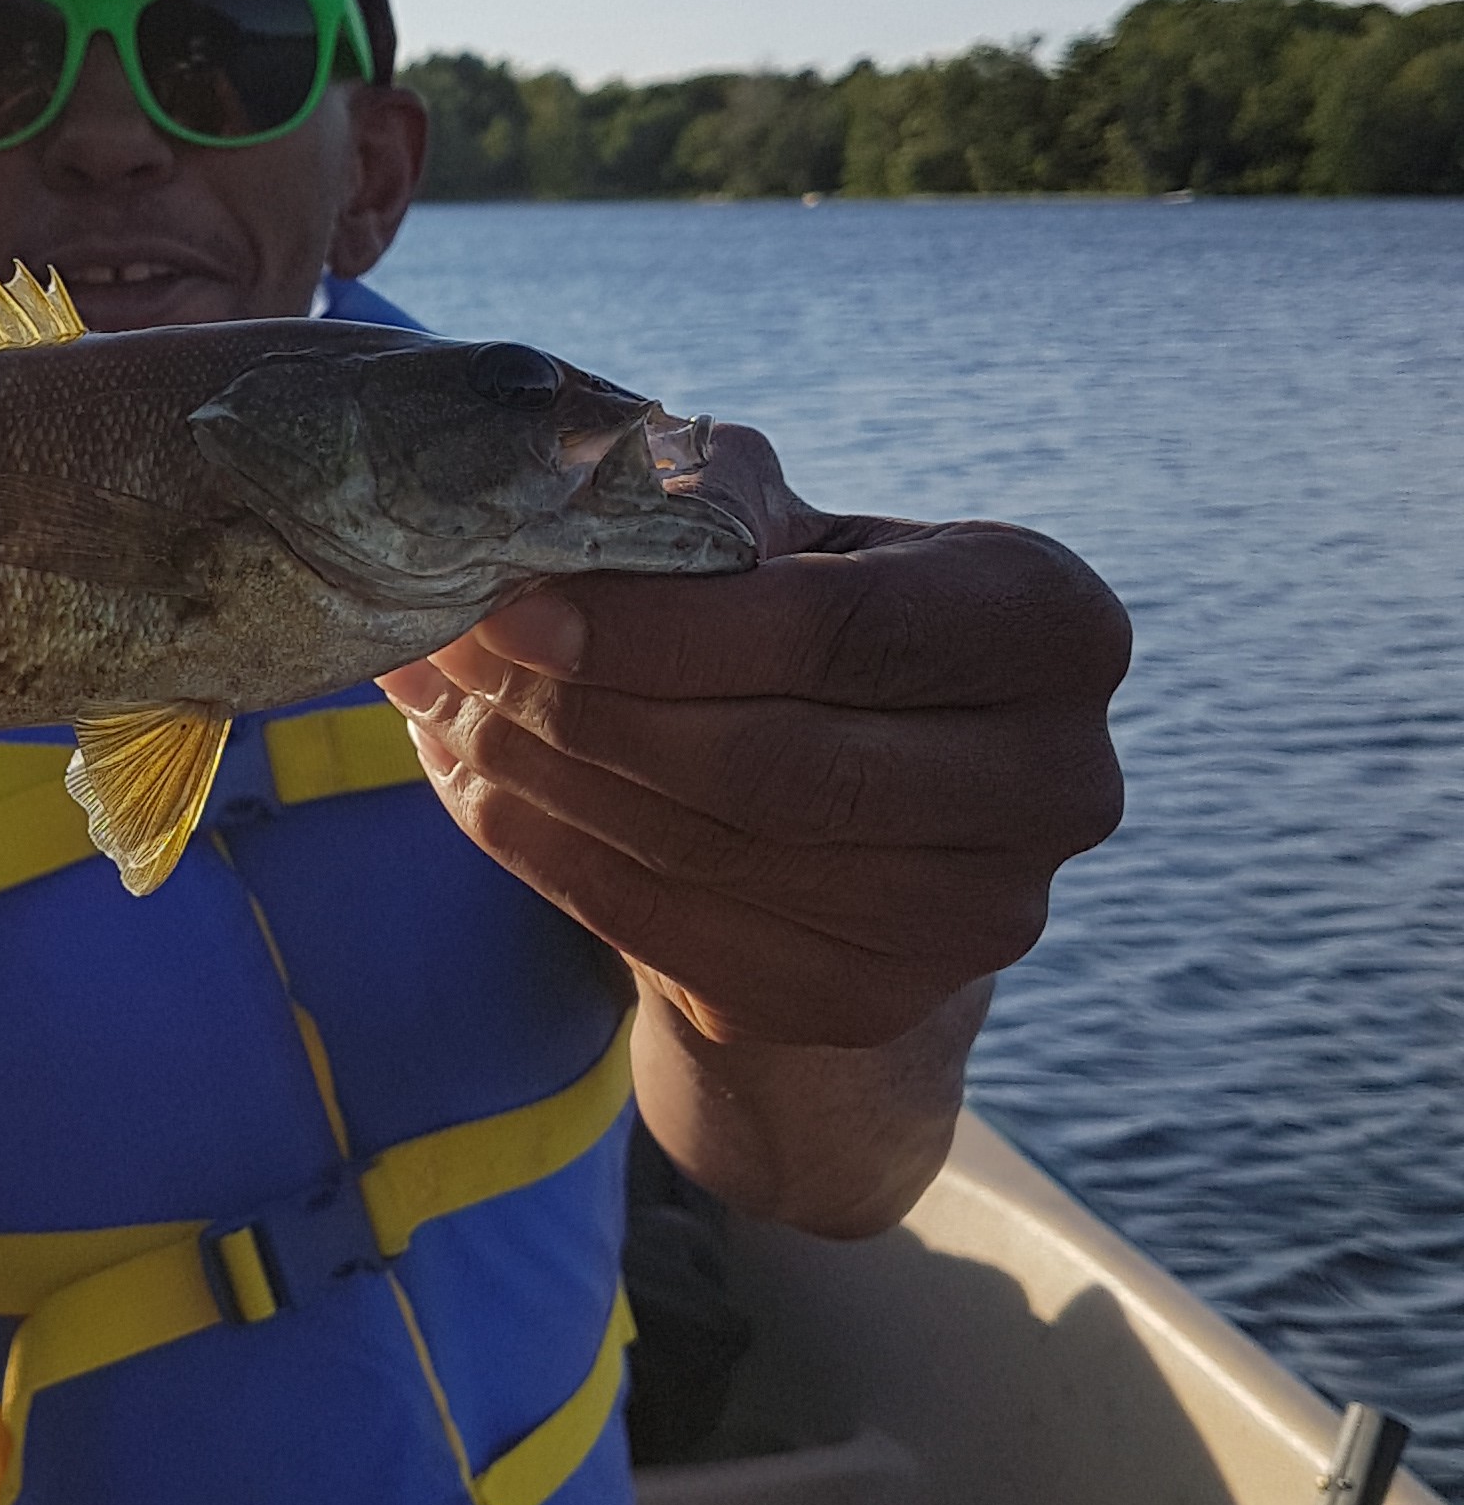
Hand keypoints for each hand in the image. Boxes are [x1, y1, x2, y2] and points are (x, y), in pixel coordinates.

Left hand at [383, 429, 1129, 1050]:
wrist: (856, 793)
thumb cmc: (813, 621)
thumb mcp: (787, 532)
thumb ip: (701, 503)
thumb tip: (552, 512)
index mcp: (1052, 628)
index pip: (840, 630)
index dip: (663, 629)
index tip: (514, 607)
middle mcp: (1056, 785)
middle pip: (775, 763)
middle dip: (588, 712)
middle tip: (456, 661)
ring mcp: (976, 917)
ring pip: (717, 857)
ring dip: (552, 787)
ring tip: (450, 718)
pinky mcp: (875, 1000)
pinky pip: (683, 940)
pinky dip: (561, 864)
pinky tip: (488, 797)